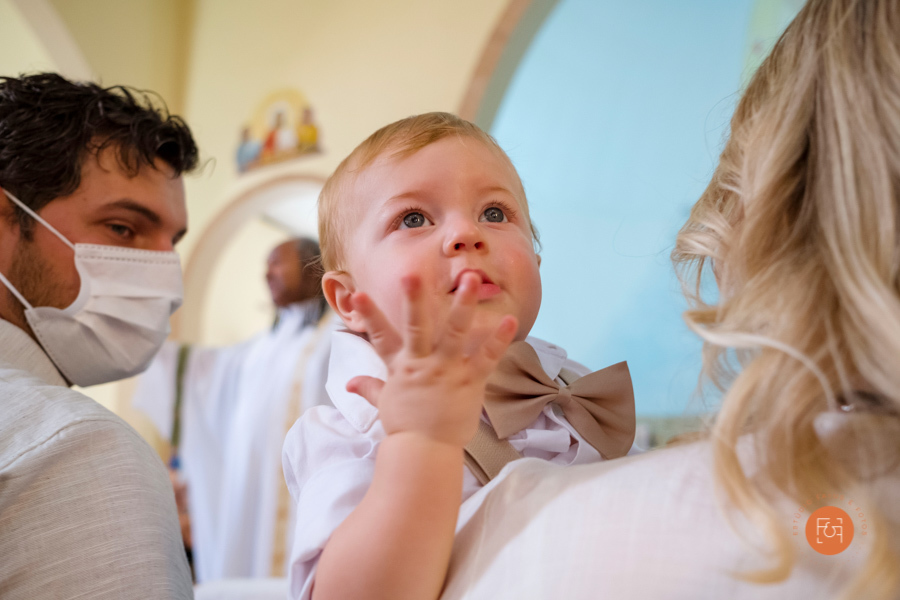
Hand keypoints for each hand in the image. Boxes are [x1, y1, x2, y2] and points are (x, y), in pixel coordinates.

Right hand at [346, 272, 516, 446]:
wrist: (425, 452)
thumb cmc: (406, 427)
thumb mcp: (384, 403)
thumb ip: (370, 388)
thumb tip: (348, 383)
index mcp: (401, 367)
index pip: (380, 336)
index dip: (369, 315)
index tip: (358, 293)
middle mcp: (422, 364)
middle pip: (416, 326)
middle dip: (414, 299)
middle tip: (413, 273)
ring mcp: (447, 371)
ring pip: (455, 332)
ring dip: (463, 305)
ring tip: (472, 279)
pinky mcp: (470, 382)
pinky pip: (487, 357)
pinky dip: (498, 339)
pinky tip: (510, 320)